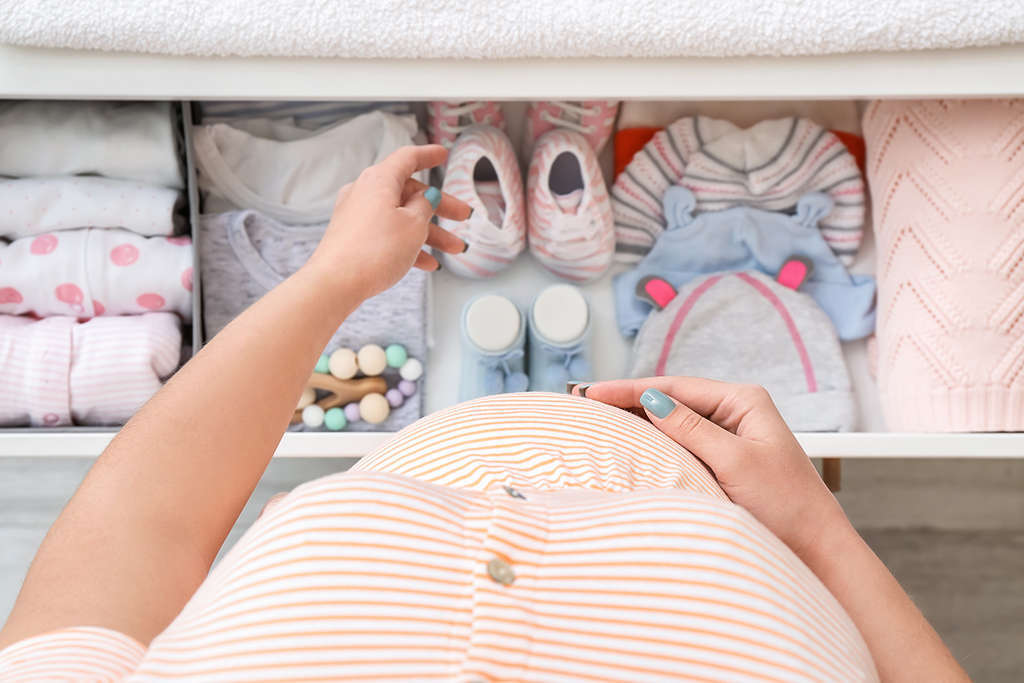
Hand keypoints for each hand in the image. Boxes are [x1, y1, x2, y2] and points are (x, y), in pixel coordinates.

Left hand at [305, 145, 470, 299]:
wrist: (336, 283)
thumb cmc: (374, 250)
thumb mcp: (414, 225)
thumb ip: (425, 206)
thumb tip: (427, 198)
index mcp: (379, 179)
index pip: (408, 158)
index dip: (428, 156)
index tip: (441, 154)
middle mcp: (365, 192)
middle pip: (409, 193)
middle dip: (439, 207)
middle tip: (461, 216)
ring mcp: (357, 215)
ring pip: (401, 217)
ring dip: (429, 232)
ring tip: (452, 248)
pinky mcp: (353, 236)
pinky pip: (387, 234)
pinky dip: (408, 244)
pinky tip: (427, 262)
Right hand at [576, 377, 848, 557]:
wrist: (817, 550)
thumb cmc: (787, 506)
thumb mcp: (734, 462)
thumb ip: (691, 430)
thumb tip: (651, 401)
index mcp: (744, 401)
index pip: (674, 387)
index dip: (629, 388)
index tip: (592, 392)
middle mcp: (737, 412)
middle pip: (671, 398)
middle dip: (628, 399)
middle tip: (585, 399)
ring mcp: (731, 436)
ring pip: (674, 420)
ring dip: (638, 419)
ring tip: (599, 417)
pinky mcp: (726, 461)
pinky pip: (682, 443)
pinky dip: (654, 440)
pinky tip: (632, 442)